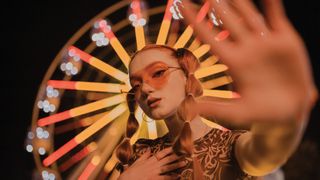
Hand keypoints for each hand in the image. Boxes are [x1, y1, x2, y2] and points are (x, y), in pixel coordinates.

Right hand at [118, 147, 185, 179]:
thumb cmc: (131, 172)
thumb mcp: (137, 162)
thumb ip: (144, 156)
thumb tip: (149, 149)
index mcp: (149, 160)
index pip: (160, 154)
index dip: (168, 150)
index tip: (174, 147)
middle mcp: (153, 165)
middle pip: (166, 159)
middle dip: (175, 156)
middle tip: (183, 154)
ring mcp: (155, 173)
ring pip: (168, 168)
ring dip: (176, 165)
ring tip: (184, 163)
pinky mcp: (154, 179)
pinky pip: (165, 178)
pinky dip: (172, 177)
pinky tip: (178, 176)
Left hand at [182, 0, 317, 124]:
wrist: (289, 113)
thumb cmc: (260, 115)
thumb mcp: (237, 113)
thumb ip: (214, 108)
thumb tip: (187, 109)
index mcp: (233, 62)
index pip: (210, 37)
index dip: (196, 21)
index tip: (182, 6)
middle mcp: (246, 49)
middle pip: (228, 22)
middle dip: (217, 5)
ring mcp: (265, 43)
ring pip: (249, 16)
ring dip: (239, 1)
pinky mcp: (285, 41)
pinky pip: (276, 18)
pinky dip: (272, 5)